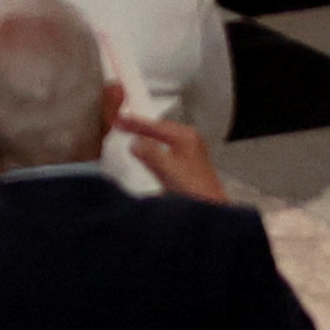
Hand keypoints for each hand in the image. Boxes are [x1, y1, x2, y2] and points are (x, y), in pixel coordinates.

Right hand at [109, 113, 231, 204]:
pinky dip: (156, 149)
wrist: (211, 208)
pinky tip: (149, 154)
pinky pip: (167, 149)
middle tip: (122, 125)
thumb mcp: (166, 168)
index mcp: (186, 136)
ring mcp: (192, 151)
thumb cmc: (193, 189)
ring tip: (132, 136)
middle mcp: (191, 140)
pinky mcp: (191, 164)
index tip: (118, 121)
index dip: (134, 123)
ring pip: (164, 139)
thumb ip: (148, 153)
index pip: (154, 126)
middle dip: (141, 128)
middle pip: (160, 129)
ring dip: (148, 139)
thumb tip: (135, 143)